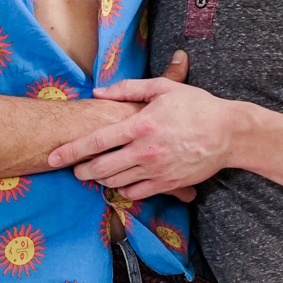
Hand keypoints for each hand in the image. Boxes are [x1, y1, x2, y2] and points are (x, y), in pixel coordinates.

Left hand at [47, 64, 238, 200]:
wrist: (229, 132)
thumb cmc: (196, 106)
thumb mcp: (163, 89)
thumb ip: (127, 89)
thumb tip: (98, 93)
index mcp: (141, 125)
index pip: (96, 141)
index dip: (71, 151)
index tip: (53, 157)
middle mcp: (145, 151)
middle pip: (101, 168)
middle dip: (82, 171)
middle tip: (74, 171)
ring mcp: (156, 170)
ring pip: (116, 183)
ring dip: (101, 181)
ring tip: (97, 174)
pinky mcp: (168, 184)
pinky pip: (136, 193)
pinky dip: (123, 190)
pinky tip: (122, 183)